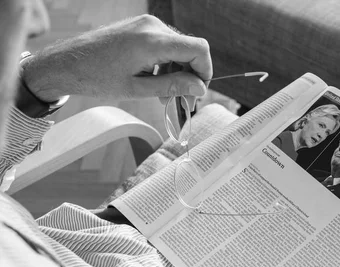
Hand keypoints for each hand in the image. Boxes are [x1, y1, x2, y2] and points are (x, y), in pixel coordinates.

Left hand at [21, 14, 211, 101]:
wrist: (66, 63)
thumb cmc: (96, 77)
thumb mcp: (137, 89)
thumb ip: (172, 87)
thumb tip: (200, 88)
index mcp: (152, 40)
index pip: (198, 49)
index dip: (205, 71)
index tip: (198, 91)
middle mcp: (152, 26)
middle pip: (189, 50)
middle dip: (189, 76)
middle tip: (179, 100)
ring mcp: (145, 24)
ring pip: (178, 49)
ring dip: (176, 72)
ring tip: (162, 94)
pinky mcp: (140, 27)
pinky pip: (164, 45)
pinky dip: (165, 64)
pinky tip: (153, 80)